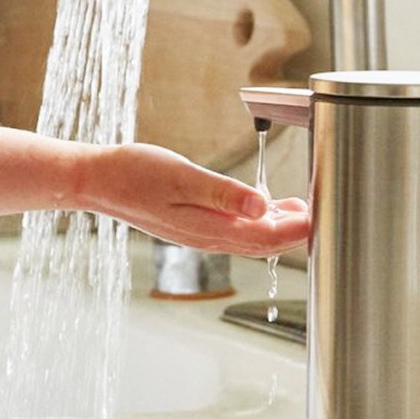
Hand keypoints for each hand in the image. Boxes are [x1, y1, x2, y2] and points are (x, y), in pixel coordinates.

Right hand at [82, 143, 309, 256]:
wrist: (98, 181)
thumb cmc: (135, 174)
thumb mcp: (182, 176)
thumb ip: (224, 193)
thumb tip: (262, 205)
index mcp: (210, 229)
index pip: (266, 238)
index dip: (297, 230)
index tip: (320, 215)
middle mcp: (209, 238)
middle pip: (264, 243)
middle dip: (295, 232)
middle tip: (321, 211)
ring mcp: (201, 234)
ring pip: (251, 238)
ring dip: (279, 227)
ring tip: (302, 209)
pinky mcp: (194, 225)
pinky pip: (236, 230)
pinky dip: (258, 221)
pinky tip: (265, 207)